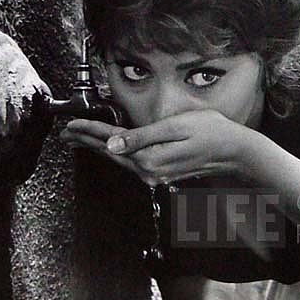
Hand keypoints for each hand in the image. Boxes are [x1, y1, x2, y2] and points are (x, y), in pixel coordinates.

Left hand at [59, 110, 251, 186]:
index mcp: (150, 158)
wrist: (234, 151)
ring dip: (99, 148)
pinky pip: (132, 163)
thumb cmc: (210, 132)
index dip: (90, 132)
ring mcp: (156, 175)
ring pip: (120, 160)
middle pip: (111, 154)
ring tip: (81, 139)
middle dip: (87, 142)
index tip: (72, 125)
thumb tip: (113, 144)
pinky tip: (111, 149)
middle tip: (66, 134)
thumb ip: (142, 136)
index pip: (112, 142)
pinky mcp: (162, 173)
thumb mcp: (175, 127)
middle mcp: (150, 171)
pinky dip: (117, 153)